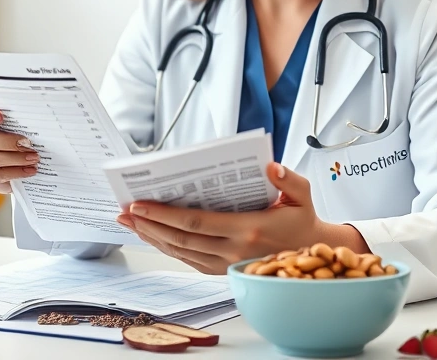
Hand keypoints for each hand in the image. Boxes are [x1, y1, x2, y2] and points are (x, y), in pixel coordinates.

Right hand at [0, 105, 39, 193]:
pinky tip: (28, 170)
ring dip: (16, 158)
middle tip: (28, 143)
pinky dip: (15, 172)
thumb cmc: (0, 132)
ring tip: (33, 157)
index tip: (1, 116)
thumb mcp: (1, 120)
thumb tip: (26, 119)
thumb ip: (6, 116)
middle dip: (8, 142)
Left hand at [116, 162, 368, 273]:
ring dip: (152, 237)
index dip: (165, 215)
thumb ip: (289, 179)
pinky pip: (188, 260)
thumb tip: (270, 166)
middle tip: (125, 209)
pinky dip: (167, 247)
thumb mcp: (304, 195)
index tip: (140, 203)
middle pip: (182, 239)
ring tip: (129, 221)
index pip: (196, 223)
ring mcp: (227, 264)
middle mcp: (234, 250)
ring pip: (181, 252)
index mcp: (250, 229)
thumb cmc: (302, 220)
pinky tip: (152, 234)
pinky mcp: (223, 270)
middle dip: (149, 224)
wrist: (312, 255)